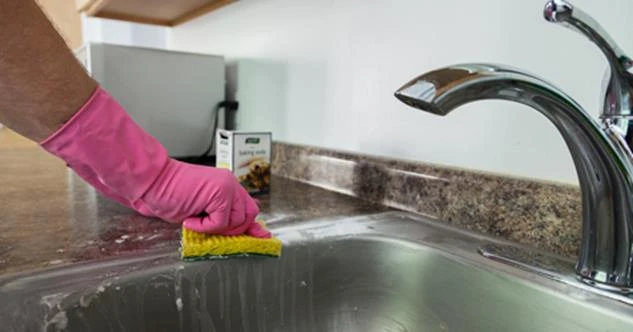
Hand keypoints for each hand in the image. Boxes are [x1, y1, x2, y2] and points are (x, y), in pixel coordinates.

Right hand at [134, 160, 268, 236]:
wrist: (153, 182)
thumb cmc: (170, 195)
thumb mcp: (202, 210)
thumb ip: (222, 217)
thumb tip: (247, 232)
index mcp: (228, 185)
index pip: (249, 206)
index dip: (252, 225)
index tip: (260, 236)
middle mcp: (231, 183)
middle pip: (249, 215)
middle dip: (232, 229)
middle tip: (209, 228)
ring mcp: (227, 186)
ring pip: (237, 220)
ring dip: (216, 228)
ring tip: (196, 219)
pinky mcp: (219, 193)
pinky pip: (221, 222)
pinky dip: (205, 226)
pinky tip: (190, 219)